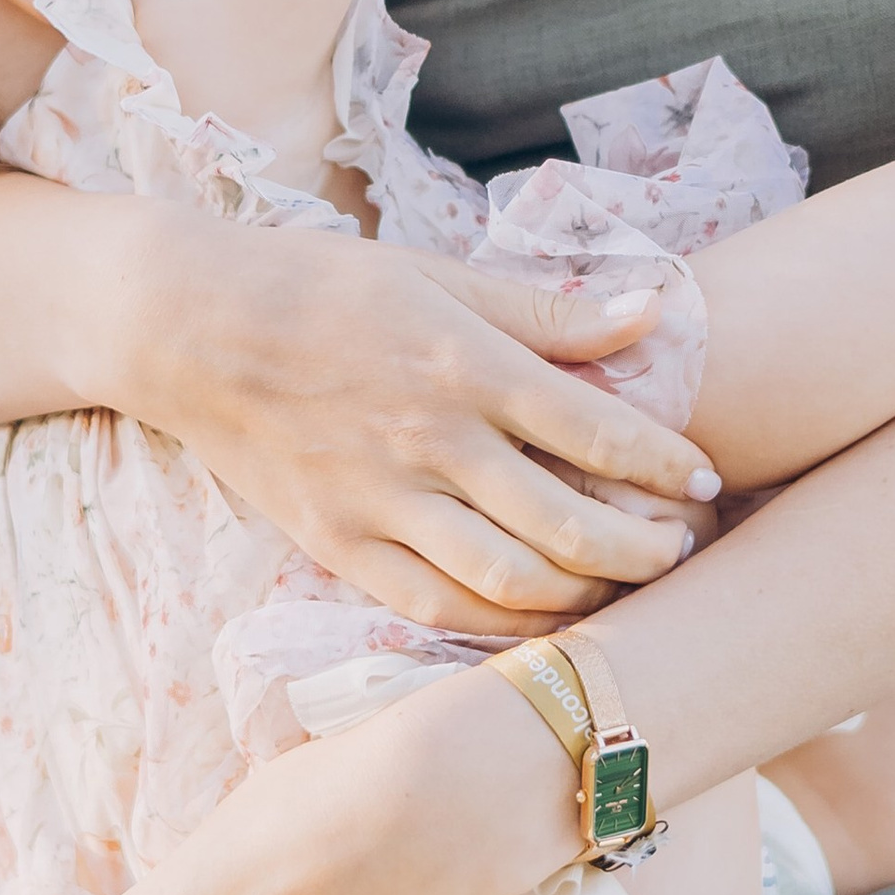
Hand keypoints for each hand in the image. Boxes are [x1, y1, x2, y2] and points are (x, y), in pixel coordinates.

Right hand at [140, 217, 717, 630]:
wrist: (189, 326)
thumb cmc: (320, 285)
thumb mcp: (435, 271)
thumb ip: (544, 307)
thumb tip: (649, 313)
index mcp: (461, 361)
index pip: (593, 428)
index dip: (664, 462)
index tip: (705, 479)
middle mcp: (429, 440)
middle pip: (566, 522)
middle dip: (643, 547)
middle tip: (682, 546)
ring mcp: (380, 501)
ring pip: (509, 581)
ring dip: (586, 595)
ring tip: (624, 585)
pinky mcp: (337, 545)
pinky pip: (435, 604)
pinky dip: (500, 622)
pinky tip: (541, 614)